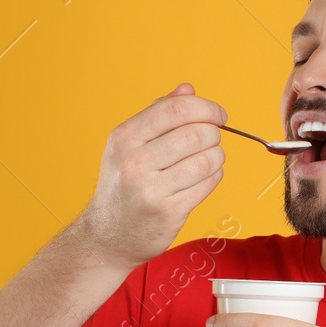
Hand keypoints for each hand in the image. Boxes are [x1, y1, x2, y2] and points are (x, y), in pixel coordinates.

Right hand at [76, 83, 226, 270]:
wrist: (107, 236)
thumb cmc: (123, 186)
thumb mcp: (129, 146)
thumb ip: (158, 115)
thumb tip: (187, 89)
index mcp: (124, 138)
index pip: (175, 109)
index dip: (206, 108)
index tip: (218, 116)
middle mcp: (134, 162)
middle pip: (196, 134)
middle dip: (214, 135)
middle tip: (211, 141)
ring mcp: (151, 189)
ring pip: (207, 160)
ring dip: (216, 157)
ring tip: (207, 161)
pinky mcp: (168, 212)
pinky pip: (207, 184)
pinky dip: (214, 177)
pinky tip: (203, 178)